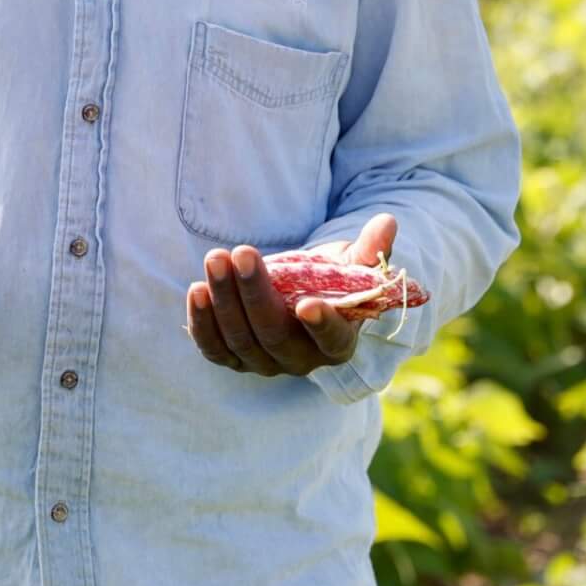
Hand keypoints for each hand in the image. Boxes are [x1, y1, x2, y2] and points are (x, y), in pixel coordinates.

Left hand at [186, 213, 398, 378]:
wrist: (298, 298)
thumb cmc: (330, 282)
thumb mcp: (352, 266)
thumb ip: (370, 250)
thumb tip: (387, 223)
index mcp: (338, 343)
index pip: (332, 340)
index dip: (322, 325)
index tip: (307, 303)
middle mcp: (300, 362)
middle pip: (274, 335)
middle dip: (254, 293)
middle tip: (242, 252)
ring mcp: (264, 363)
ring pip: (241, 340)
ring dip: (225, 299)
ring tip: (216, 259)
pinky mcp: (234, 358)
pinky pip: (214, 348)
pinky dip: (203, 322)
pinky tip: (198, 289)